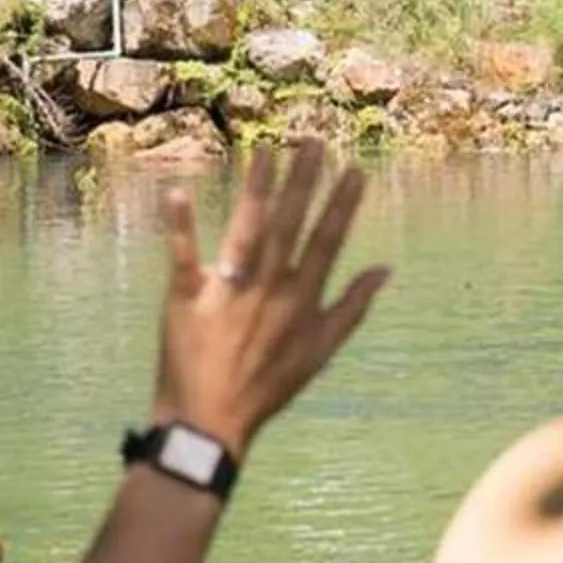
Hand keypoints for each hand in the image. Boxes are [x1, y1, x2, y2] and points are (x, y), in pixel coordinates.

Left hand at [153, 140, 389, 454]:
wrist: (210, 422)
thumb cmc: (268, 387)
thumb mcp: (320, 353)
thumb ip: (352, 308)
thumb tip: (384, 270)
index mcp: (300, 302)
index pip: (327, 243)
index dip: (342, 206)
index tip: (355, 169)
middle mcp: (268, 291)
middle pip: (289, 227)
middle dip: (304, 182)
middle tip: (313, 139)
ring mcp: (228, 293)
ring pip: (246, 232)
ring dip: (256, 190)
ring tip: (266, 150)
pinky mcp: (187, 300)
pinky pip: (184, 258)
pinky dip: (180, 226)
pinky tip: (177, 191)